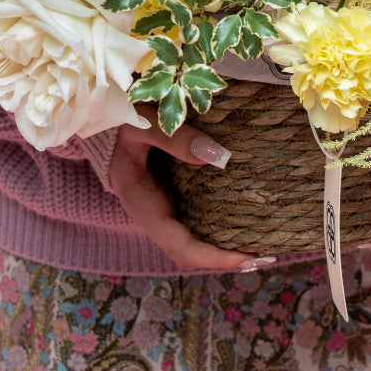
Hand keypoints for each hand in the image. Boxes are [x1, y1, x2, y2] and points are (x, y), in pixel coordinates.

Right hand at [107, 108, 273, 271]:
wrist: (102, 112)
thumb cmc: (120, 117)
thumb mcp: (143, 123)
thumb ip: (174, 138)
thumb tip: (220, 157)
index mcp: (143, 204)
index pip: (181, 247)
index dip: (214, 257)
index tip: (247, 257)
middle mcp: (155, 212)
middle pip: (192, 250)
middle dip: (227, 258)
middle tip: (268, 255)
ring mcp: (164, 202)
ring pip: (196, 236)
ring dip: (226, 243)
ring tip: (264, 241)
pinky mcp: (172, 190)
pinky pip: (198, 214)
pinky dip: (221, 221)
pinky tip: (245, 214)